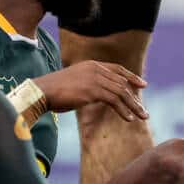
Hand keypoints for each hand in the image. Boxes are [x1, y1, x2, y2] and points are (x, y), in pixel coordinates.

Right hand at [33, 61, 147, 121]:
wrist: (40, 92)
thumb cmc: (54, 91)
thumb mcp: (75, 82)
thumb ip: (90, 84)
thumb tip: (99, 95)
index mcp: (92, 65)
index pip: (118, 69)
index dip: (132, 77)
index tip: (143, 84)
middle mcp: (96, 69)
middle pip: (122, 83)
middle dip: (135, 97)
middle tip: (143, 110)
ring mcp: (95, 79)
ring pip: (121, 92)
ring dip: (133, 106)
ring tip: (142, 116)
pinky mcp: (93, 91)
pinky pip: (114, 100)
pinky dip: (123, 110)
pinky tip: (128, 118)